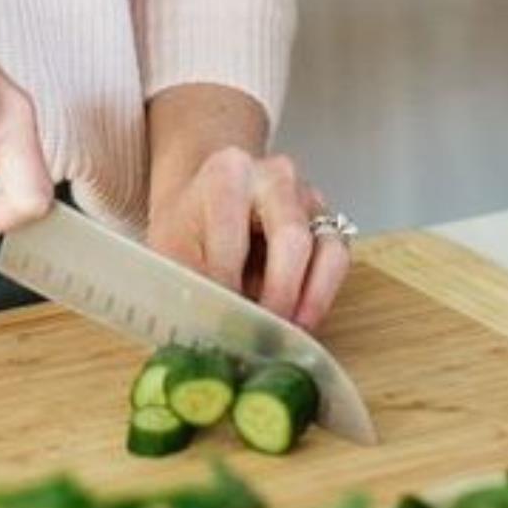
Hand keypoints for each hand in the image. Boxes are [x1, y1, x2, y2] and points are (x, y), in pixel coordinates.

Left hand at [145, 86, 348, 330]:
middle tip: (260, 333)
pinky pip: (337, 261)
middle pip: (292, 238)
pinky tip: (298, 323)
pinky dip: (320, 297)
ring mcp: (308, 198)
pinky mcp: (327, 223)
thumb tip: (207, 326)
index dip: (225, 283)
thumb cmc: (186, 228)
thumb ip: (187, 281)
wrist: (203, 203)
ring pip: (328, 250)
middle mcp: (277, 177)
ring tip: (285, 334)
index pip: (234, 233)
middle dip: (277, 294)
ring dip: (309, 300)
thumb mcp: (170, 249)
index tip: (218, 319)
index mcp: (229, 172)